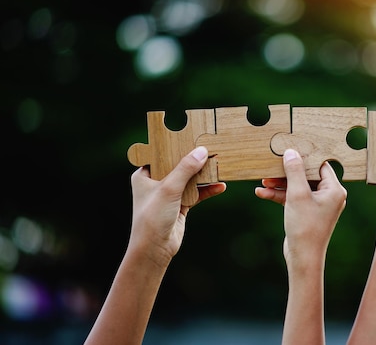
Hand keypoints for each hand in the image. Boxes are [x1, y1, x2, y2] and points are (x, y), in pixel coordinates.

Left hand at [129, 146, 225, 266]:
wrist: (154, 250)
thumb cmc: (152, 218)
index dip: (176, 146)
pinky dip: (207, 190)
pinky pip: (196, 193)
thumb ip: (185, 169)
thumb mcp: (169, 188)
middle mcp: (156, 183)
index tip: (193, 136)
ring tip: (219, 166)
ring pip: (189, 179)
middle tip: (211, 149)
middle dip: (194, 160)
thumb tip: (201, 151)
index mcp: (144, 175)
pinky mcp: (180, 205)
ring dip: (203, 175)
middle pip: (178, 166)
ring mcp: (169, 195)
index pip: (161, 154)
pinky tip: (220, 186)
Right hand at [255, 149, 346, 267]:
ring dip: (280, 184)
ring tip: (263, 180)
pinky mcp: (307, 212)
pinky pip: (293, 198)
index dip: (303, 157)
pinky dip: (279, 196)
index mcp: (334, 190)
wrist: (302, 258)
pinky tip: (262, 193)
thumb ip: (294, 171)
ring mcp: (318, 205)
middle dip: (287, 172)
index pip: (319, 165)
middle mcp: (329, 196)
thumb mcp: (297, 195)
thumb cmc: (305, 228)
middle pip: (306, 175)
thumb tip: (291, 152)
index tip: (288, 150)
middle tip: (272, 164)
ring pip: (297, 186)